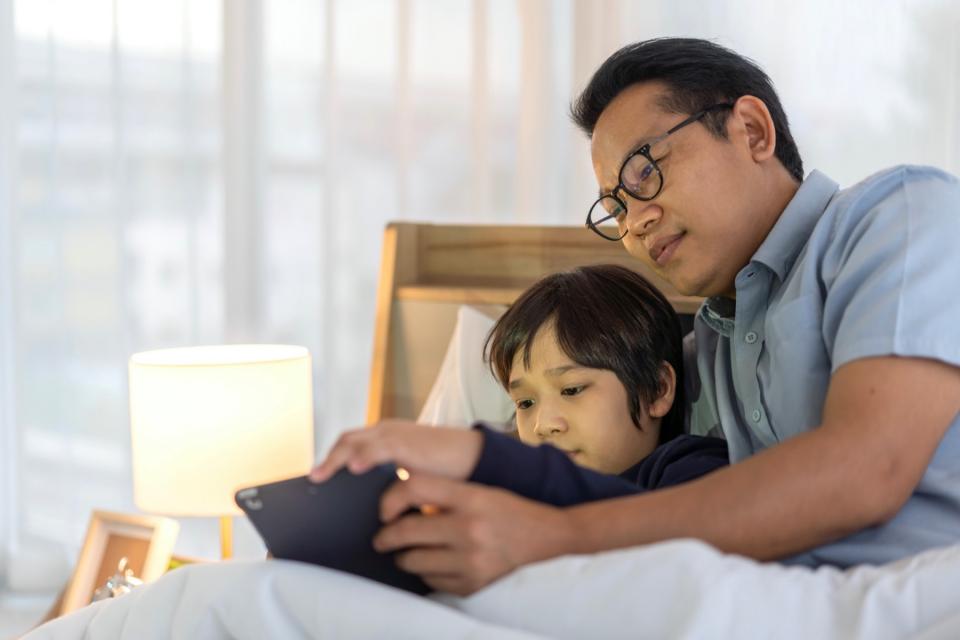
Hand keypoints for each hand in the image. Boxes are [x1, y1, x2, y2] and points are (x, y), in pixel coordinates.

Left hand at [309, 419, 483, 482]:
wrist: (476, 459)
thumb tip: (370, 508)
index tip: (316, 478)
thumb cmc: (446, 472)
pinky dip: (364, 455)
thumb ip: (389, 485)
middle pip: (346, 442)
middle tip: (313, 480)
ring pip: (355, 442)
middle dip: (328, 461)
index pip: (350, 445)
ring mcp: (395, 435)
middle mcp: (386, 432)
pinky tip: (354, 468)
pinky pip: (379, 446)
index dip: (332, 460)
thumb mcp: (410, 478)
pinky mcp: (407, 441)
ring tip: (321, 476)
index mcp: (386, 440)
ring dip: (336, 459)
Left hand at [373, 474, 575, 595]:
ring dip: (402, 557)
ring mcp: (471, 560)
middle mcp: (469, 528)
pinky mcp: (473, 584)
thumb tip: (398, 504)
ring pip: (413, 561)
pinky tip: (430, 565)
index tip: (384, 511)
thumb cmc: (507, 510)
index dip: (390, 499)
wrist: (548, 537)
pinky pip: (431, 581)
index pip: (414, 489)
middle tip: (381, 539)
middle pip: (406, 531)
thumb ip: (443, 494)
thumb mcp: (478, 491)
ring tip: (404, 553)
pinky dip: (425, 574)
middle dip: (386, 537)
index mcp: (470, 497)